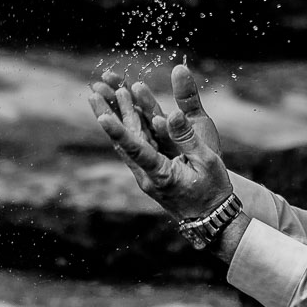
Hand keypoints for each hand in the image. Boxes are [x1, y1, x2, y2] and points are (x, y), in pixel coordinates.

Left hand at [88, 63, 233, 221]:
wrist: (209, 216)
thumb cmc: (212, 189)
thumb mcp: (206, 161)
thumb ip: (186, 138)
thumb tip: (170, 114)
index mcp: (161, 174)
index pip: (136, 150)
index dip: (119, 132)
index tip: (102, 117)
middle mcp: (146, 176)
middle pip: (123, 142)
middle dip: (109, 114)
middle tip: (94, 90)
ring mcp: (145, 174)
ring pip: (125, 142)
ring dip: (114, 117)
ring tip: (100, 95)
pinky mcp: (148, 171)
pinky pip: (133, 146)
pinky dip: (125, 127)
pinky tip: (118, 112)